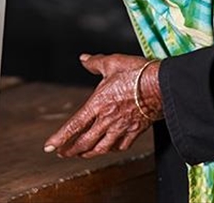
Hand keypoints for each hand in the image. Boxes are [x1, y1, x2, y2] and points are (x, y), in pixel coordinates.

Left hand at [43, 53, 161, 158]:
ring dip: (89, 153)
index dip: (60, 138)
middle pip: (85, 142)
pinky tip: (109, 148)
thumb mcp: (113, 62)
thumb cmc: (138, 73)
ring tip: (81, 154)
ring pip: (102, 148)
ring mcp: (122, 127)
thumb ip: (95, 62)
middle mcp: (108, 119)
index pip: (74, 125)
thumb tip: (84, 59)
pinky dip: (112, 149)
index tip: (49, 147)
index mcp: (98, 103)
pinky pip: (121, 146)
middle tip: (63, 153)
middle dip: (71, 150)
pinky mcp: (136, 131)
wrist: (163, 85)